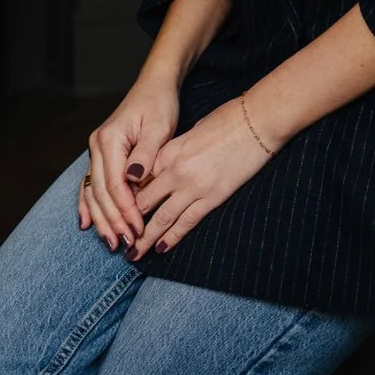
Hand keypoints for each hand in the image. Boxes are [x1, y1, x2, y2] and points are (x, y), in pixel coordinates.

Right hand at [78, 74, 179, 250]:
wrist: (154, 85)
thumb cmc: (159, 104)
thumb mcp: (159, 126)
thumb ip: (145, 154)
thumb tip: (133, 179)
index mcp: (110, 139)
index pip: (115, 184)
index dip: (125, 209)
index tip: (138, 228)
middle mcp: (97, 146)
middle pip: (100, 192)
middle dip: (113, 220)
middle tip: (127, 243)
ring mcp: (96, 151)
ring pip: (93, 192)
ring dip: (101, 219)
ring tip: (112, 241)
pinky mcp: (101, 155)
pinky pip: (90, 184)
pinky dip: (89, 205)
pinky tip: (87, 224)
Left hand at [124, 94, 273, 261]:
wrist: (256, 122)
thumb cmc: (227, 119)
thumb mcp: (191, 131)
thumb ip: (174, 151)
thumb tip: (165, 167)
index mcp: (168, 152)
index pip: (138, 181)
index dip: (126, 198)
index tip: (117, 211)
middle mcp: (175, 171)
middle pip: (144, 203)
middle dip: (130, 223)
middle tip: (119, 239)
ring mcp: (193, 187)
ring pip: (162, 219)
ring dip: (146, 239)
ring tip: (134, 255)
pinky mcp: (212, 197)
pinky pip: (187, 222)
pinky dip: (172, 238)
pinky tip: (162, 248)